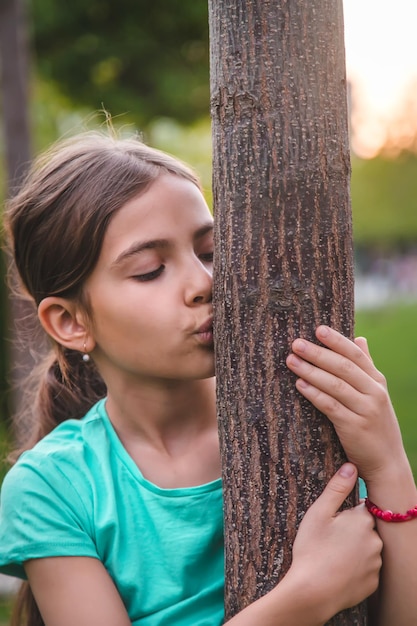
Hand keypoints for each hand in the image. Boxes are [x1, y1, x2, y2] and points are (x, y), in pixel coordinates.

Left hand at [286, 325, 405, 482]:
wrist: (387, 463)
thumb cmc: (375, 424)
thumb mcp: (376, 393)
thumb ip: (366, 366)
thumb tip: (359, 338)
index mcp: (377, 381)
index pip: (356, 355)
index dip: (336, 341)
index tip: (318, 329)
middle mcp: (374, 393)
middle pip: (343, 367)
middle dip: (318, 353)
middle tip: (296, 343)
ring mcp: (366, 410)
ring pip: (335, 385)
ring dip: (311, 371)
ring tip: (291, 361)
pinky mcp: (354, 427)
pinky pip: (330, 406)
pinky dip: (314, 394)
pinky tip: (300, 385)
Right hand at [289, 463, 381, 620]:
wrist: (312, 592)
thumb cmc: (312, 549)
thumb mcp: (318, 513)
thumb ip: (336, 488)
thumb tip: (351, 466)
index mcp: (363, 520)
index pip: (361, 507)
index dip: (345, 513)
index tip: (332, 521)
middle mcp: (376, 540)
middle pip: (364, 528)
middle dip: (350, 531)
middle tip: (328, 539)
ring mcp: (376, 563)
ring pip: (367, 549)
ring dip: (354, 549)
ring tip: (331, 556)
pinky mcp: (373, 583)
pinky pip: (366, 569)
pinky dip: (355, 568)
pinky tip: (338, 570)